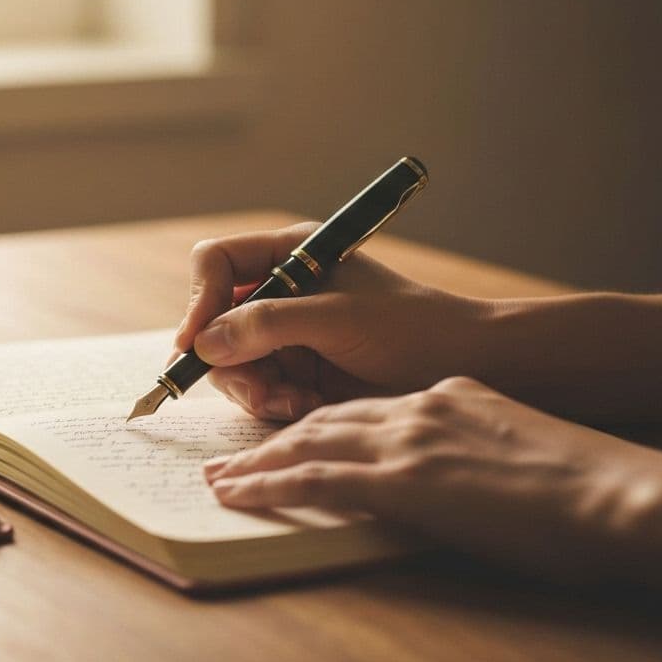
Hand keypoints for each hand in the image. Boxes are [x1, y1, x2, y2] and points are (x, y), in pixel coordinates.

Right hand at [175, 224, 493, 420]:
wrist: (463, 367)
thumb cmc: (413, 327)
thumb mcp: (338, 318)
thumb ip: (268, 324)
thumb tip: (204, 343)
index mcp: (290, 254)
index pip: (216, 264)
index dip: (201, 300)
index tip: (198, 343)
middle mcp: (280, 290)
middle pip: (214, 321)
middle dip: (231, 360)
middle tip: (258, 391)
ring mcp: (286, 333)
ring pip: (231, 362)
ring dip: (255, 388)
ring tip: (293, 402)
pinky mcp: (296, 371)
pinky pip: (257, 389)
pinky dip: (273, 403)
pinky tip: (304, 407)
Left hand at [203, 377, 661, 582]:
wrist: (616, 493)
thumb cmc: (587, 488)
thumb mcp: (521, 451)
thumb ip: (476, 452)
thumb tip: (461, 478)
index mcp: (449, 395)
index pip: (366, 407)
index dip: (321, 423)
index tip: (292, 438)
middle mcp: (420, 407)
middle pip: (326, 416)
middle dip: (274, 436)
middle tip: (233, 455)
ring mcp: (408, 440)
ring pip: (309, 440)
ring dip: (256, 460)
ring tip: (219, 478)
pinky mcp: (401, 479)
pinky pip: (314, 477)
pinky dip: (266, 482)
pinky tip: (235, 493)